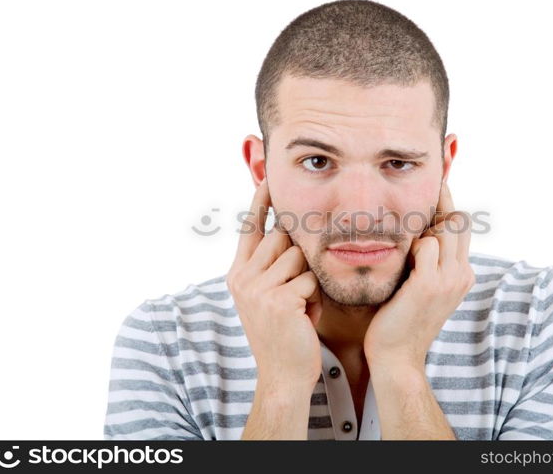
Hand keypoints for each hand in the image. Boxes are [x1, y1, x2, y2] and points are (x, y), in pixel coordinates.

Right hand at [226, 178, 322, 391]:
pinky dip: (314, 298)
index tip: (267, 177)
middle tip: (297, 291)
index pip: (249, 228)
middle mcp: (242, 278)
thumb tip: (286, 232)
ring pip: (299, 257)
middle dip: (298, 259)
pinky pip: (309, 280)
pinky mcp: (277, 299)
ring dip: (308, 281)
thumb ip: (272, 265)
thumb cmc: (285, 331)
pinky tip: (305, 317)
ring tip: (301, 306)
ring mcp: (256, 288)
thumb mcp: (270, 295)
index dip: (259, 202)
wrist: (283, 375)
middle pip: (282, 239)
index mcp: (238, 274)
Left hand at [363, 183, 474, 371]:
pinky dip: (413, 244)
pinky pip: (427, 244)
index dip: (446, 203)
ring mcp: (449, 279)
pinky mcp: (429, 284)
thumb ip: (424, 260)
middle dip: (436, 210)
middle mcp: (461, 274)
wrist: (396, 356)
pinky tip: (400, 259)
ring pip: (446, 226)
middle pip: (458, 220)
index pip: (461, 226)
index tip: (434, 183)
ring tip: (405, 246)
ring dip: (423, 228)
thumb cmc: (399, 318)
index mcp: (461, 273)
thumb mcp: (419, 284)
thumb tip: (417, 232)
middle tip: (413, 214)